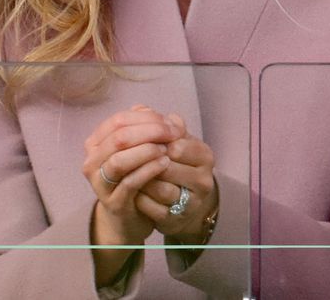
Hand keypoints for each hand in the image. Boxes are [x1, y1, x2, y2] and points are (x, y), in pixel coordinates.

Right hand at [81, 105, 183, 246]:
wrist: (129, 216)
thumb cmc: (134, 177)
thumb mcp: (139, 150)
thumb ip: (147, 130)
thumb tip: (163, 115)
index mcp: (95, 143)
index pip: (118, 120)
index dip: (146, 118)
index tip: (170, 122)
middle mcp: (91, 160)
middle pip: (119, 138)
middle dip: (149, 132)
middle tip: (173, 133)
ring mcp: (99, 182)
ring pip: (119, 160)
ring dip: (146, 151)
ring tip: (167, 149)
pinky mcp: (112, 201)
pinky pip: (129, 182)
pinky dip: (148, 170)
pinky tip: (164, 164)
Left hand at [135, 112, 218, 243]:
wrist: (182, 202)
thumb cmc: (174, 163)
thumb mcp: (173, 141)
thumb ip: (159, 124)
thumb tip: (141, 109)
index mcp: (204, 155)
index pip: (177, 145)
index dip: (153, 142)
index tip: (138, 139)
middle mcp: (204, 179)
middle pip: (167, 167)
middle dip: (144, 160)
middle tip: (125, 155)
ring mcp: (192, 202)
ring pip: (161, 188)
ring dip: (140, 178)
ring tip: (126, 171)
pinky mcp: (177, 220)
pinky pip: (153, 208)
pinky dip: (140, 198)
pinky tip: (132, 190)